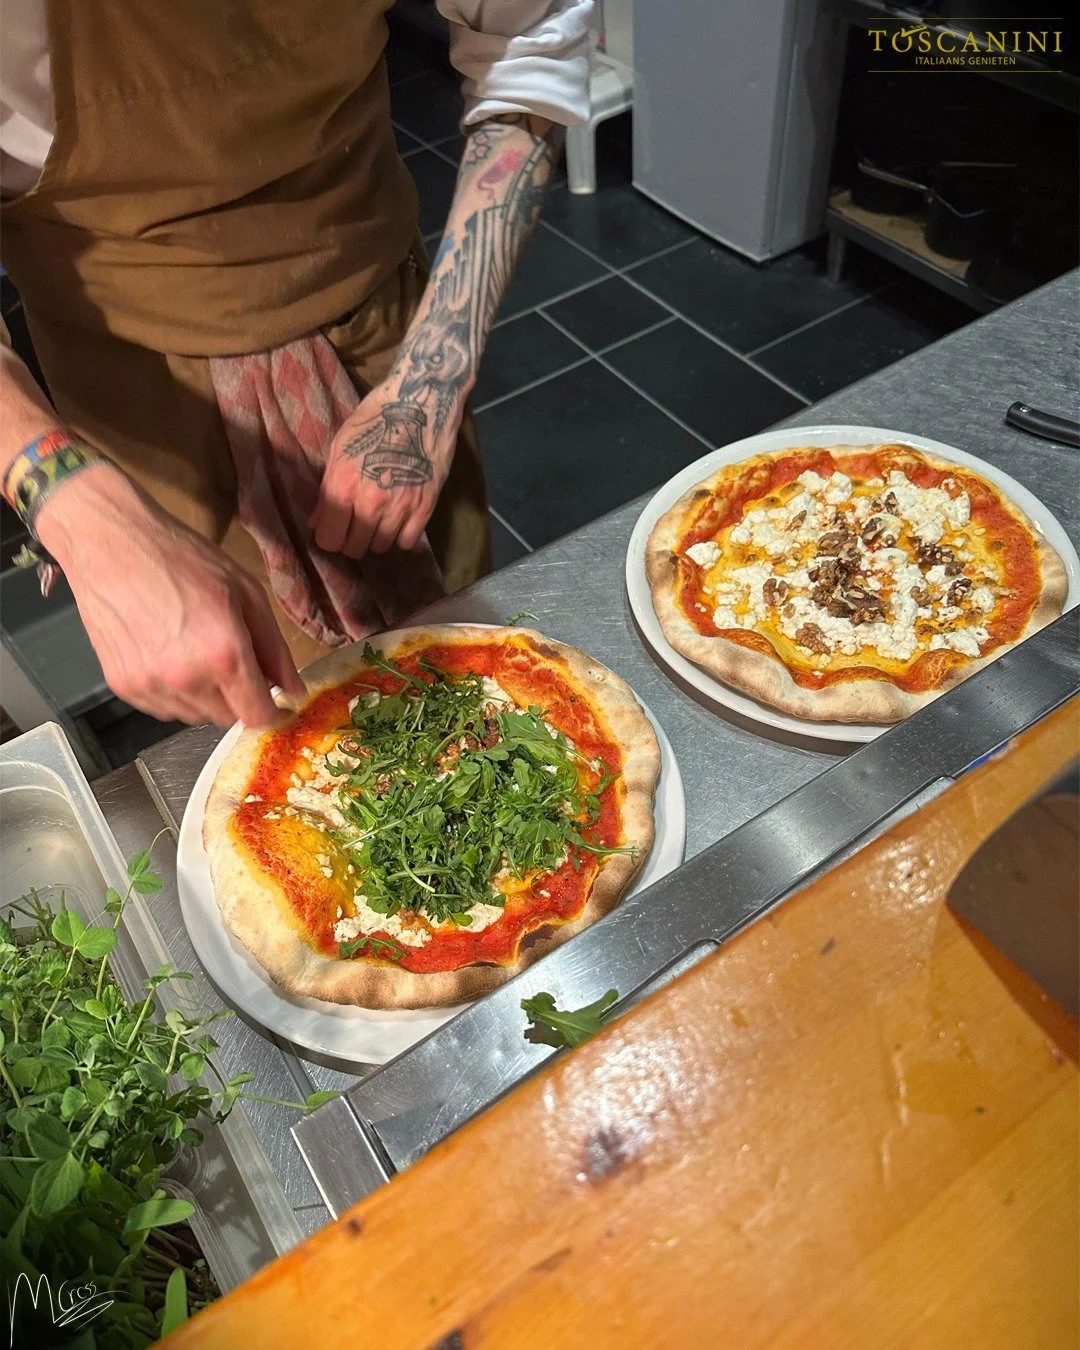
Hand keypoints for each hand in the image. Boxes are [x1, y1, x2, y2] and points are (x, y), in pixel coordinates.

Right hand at [36, 463, 305, 726]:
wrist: (110, 543)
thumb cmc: (183, 558)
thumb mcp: (247, 592)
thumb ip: (275, 648)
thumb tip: (293, 689)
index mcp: (223, 654)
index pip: (258, 716)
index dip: (271, 712)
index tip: (274, 700)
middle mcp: (186, 679)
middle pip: (227, 718)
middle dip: (238, 697)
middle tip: (231, 658)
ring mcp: (150, 686)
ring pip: (195, 716)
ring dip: (205, 696)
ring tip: (194, 650)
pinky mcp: (123, 686)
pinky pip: (163, 708)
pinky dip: (174, 693)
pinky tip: (168, 654)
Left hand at [312, 374, 463, 559]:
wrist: (421, 404)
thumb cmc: (374, 419)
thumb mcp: (341, 447)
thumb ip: (328, 488)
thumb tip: (316, 521)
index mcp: (344, 485)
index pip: (329, 539)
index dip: (329, 537)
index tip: (334, 528)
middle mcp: (370, 501)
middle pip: (354, 548)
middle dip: (351, 540)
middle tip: (356, 525)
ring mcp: (400, 507)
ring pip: (381, 547)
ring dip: (376, 537)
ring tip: (378, 519)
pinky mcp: (425, 507)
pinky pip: (407, 542)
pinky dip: (401, 535)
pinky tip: (399, 519)